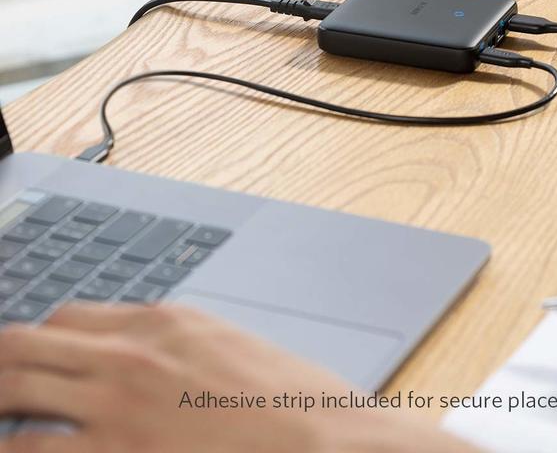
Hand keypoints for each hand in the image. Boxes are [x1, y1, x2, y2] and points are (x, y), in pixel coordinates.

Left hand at [0, 302, 476, 452]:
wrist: (325, 441)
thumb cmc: (290, 402)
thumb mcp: (228, 348)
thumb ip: (173, 347)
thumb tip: (137, 359)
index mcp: (163, 322)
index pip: (67, 317)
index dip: (39, 341)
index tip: (29, 361)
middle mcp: (131, 356)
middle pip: (27, 346)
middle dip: (1, 365)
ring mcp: (120, 409)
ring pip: (17, 395)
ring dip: (0, 408)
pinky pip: (35, 452)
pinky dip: (19, 447)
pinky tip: (21, 449)